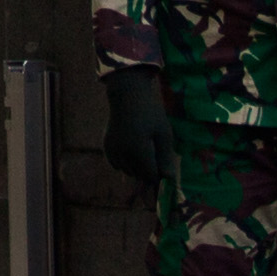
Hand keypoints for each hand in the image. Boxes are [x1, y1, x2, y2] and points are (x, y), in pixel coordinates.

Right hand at [101, 68, 171, 188]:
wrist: (127, 97)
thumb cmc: (150, 114)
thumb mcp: (163, 133)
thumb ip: (165, 157)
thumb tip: (169, 178)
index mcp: (139, 148)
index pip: (150, 175)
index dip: (159, 175)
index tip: (164, 170)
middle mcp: (123, 151)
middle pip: (139, 174)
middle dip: (148, 171)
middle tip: (154, 155)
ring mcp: (113, 149)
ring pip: (127, 171)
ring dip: (137, 168)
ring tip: (143, 150)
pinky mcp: (107, 147)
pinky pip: (117, 165)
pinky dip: (124, 163)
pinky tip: (131, 151)